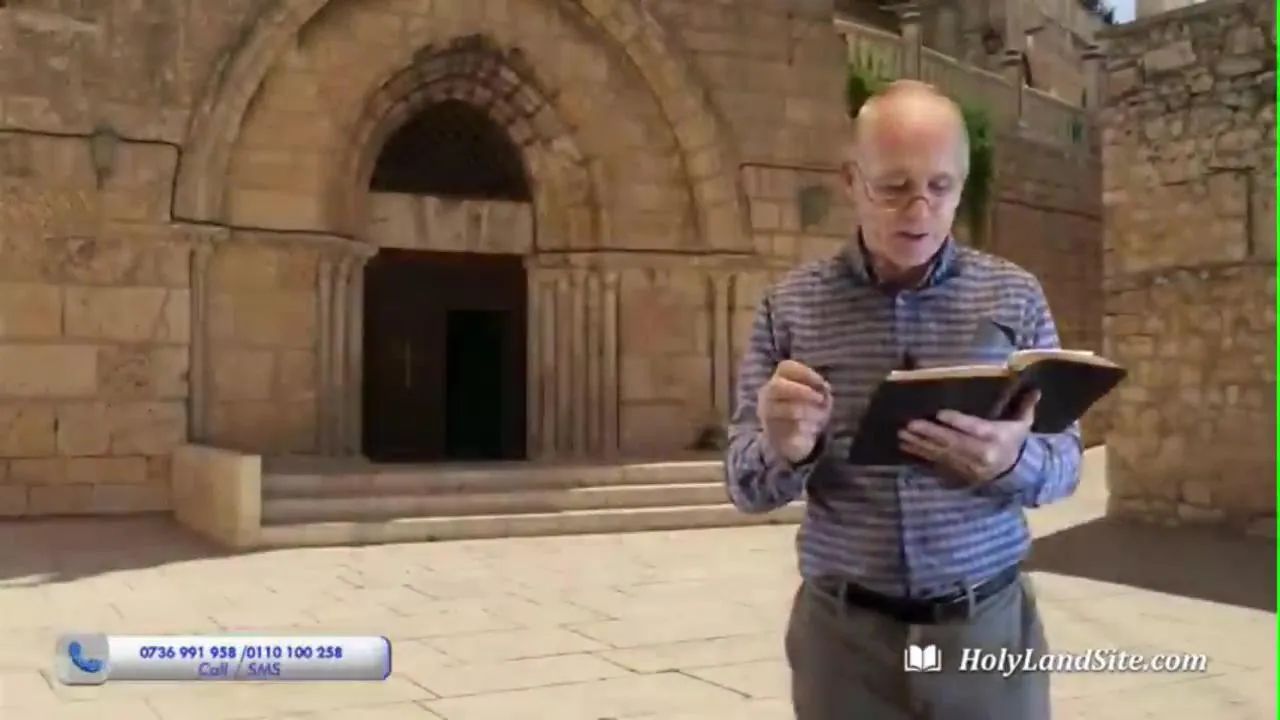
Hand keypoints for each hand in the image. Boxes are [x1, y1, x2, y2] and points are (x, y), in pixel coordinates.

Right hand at [757, 360, 832, 463]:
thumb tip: (824, 388)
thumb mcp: (817, 398)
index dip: (806, 373)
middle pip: (776, 386)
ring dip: (807, 411)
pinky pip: (787, 428)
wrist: (791, 442)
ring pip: (783, 408)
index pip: (786, 368)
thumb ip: (821, 390)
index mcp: (779, 380)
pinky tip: (811, 429)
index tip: (822, 384)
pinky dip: (803, 427)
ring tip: (821, 417)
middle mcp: (768, 395)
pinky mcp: (772, 433)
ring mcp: (767, 415)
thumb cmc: (805, 412)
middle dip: (801, 391)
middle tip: (819, 399)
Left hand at [898, 391, 1040, 482]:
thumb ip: (1025, 405)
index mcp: (997, 438)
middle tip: (909, 423)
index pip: (975, 429)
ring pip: (941, 453)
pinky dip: (920, 454)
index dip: (957, 421)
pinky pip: (937, 463)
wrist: (1013, 473)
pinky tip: (906, 446)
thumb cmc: (1013, 440)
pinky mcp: (958, 473)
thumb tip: (1035, 387)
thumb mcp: (1022, 423)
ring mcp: (968, 466)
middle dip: (929, 433)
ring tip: (902, 434)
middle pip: (953, 442)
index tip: (940, 413)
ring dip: (919, 444)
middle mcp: (982, 454)